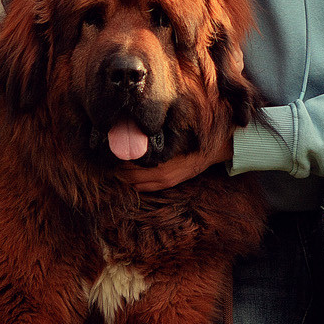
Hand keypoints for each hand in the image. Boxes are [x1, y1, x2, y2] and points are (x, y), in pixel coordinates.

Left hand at [116, 119, 230, 191]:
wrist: (210, 151)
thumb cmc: (189, 140)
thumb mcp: (170, 136)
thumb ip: (152, 138)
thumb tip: (130, 134)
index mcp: (159, 161)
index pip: (128, 163)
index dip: (118, 157)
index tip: (114, 148)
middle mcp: (160, 174)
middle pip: (126, 175)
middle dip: (117, 167)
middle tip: (113, 157)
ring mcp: (163, 181)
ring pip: (132, 184)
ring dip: (124, 176)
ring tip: (120, 165)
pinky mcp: (167, 184)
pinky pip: (142, 188)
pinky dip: (134, 182)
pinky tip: (132, 173)